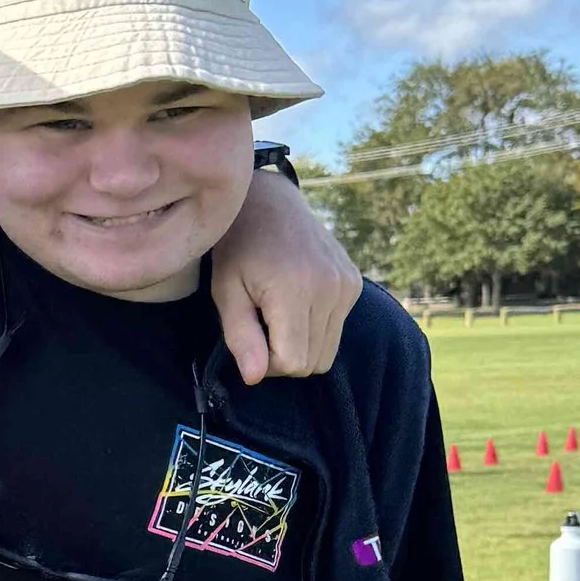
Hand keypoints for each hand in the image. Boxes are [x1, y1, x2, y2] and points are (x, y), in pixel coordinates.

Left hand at [211, 166, 360, 382]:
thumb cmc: (237, 247)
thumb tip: (255, 378)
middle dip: (284, 357)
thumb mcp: (226, 291)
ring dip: (300, 344)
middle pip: (314, 363)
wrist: (270, 202)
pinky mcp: (353, 283)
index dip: (268, 364)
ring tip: (278, 314)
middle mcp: (330, 288)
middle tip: (262, 327)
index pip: (294, 363)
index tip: (251, 340)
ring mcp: (346, 285)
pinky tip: (295, 301)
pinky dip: (315, 327)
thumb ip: (241, 337)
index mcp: (295, 291)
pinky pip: (337, 329)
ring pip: (328, 352)